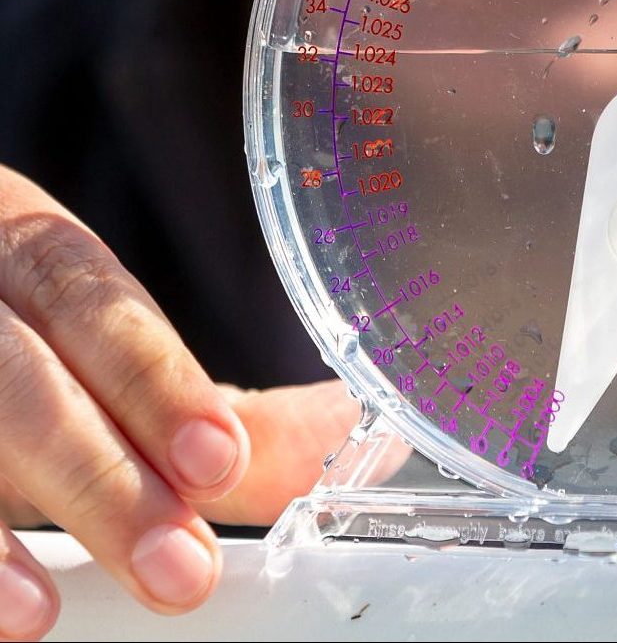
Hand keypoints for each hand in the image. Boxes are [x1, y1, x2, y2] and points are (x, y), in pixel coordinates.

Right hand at [0, 162, 366, 639]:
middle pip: (26, 383)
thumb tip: (338, 430)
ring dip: (1, 535)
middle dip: (102, 477)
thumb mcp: (101, 344)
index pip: (93, 301)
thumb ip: (207, 400)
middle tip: (180, 568)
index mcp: (35, 255)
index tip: (218, 459)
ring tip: (48, 610)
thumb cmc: (24, 329)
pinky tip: (6, 611)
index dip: (154, 380)